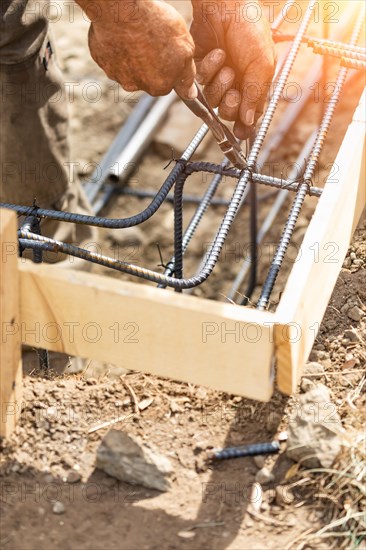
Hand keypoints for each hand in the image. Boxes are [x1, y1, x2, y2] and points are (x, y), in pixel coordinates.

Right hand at [76, 0, 196, 98]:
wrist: (121, 11)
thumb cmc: (155, 25)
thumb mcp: (184, 49)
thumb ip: (187, 76)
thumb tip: (190, 95)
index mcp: (159, 86)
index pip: (168, 84)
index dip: (171, 67)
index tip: (168, 54)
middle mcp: (137, 86)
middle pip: (148, 78)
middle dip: (152, 63)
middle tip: (153, 40)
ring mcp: (116, 74)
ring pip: (128, 68)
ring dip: (133, 55)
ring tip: (136, 35)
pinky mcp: (101, 61)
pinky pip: (111, 57)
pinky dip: (117, 47)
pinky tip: (121, 34)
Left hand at [191, 0, 275, 138]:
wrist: (227, 5)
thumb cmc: (251, 30)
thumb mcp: (262, 64)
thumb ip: (255, 95)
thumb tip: (249, 122)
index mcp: (255, 85)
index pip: (249, 116)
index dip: (244, 127)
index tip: (240, 132)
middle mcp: (236, 84)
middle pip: (228, 113)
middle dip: (230, 106)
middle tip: (234, 93)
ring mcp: (218, 77)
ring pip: (213, 100)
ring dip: (220, 84)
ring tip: (227, 66)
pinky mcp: (202, 68)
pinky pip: (201, 81)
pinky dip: (209, 68)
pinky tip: (216, 53)